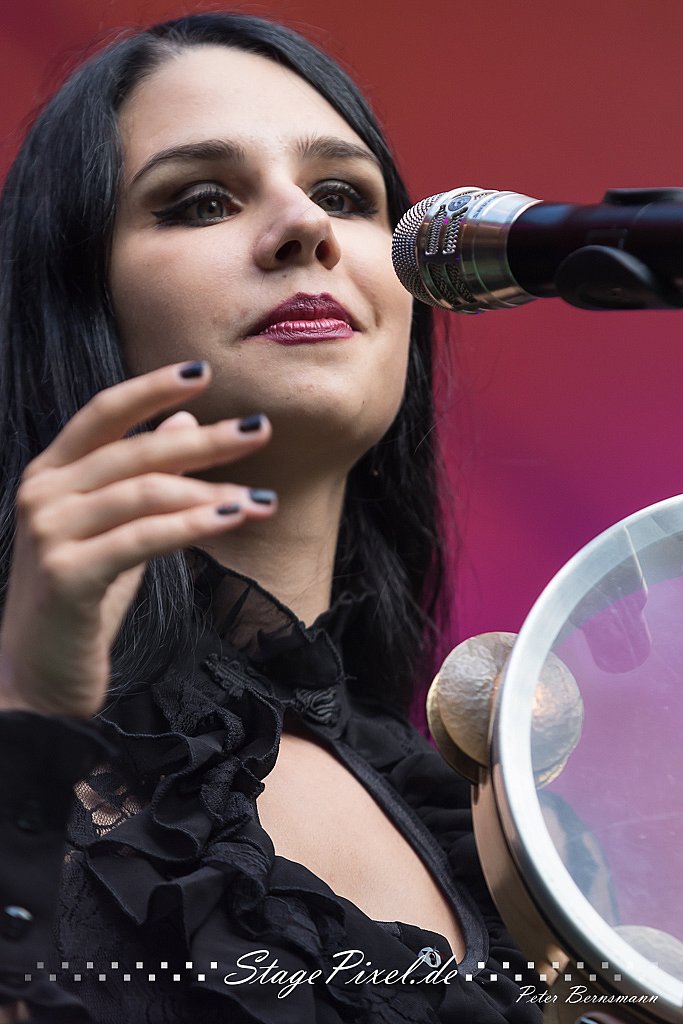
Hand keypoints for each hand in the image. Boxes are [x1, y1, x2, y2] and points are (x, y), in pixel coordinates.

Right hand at [0, 361, 275, 718]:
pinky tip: (232, 516)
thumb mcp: (117, 528)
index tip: (203, 372)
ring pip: (144, 493)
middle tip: (259, 430)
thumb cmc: (82, 597)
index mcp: (50, 474)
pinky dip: (193, 525)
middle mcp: (42, 494)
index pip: (103, 414)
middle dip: (204, 439)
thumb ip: (143, 477)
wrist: (38, 676)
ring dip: (211, 490)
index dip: (151, 388)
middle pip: (135, 451)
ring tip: (262, 498)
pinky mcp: (67, 575)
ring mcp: (49, 533)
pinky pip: (143, 539)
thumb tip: (183, 421)